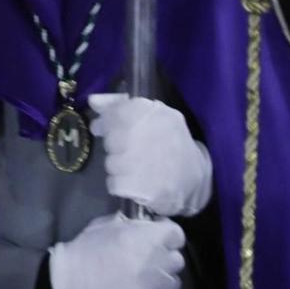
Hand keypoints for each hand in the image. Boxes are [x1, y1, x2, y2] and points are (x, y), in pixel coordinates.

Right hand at [48, 213, 184, 288]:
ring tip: (142, 272)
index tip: (153, 232)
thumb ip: (125, 224)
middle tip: (146, 252)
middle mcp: (158, 261)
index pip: (175, 233)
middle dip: (164, 253)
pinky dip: (156, 287)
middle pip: (176, 256)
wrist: (76, 288)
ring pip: (173, 277)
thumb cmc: (84, 255)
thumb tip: (137, 223)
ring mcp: (159, 285)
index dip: (165, 231)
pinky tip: (138, 284)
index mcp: (145, 238)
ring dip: (162, 272)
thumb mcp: (100, 228)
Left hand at [88, 93, 213, 217]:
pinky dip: (120, 185)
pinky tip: (134, 183)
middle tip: (129, 153)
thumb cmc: (170, 146)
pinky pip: (114, 184)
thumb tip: (93, 101)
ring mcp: (146, 162)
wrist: (197, 182)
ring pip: (111, 163)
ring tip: (137, 169)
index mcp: (156, 112)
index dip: (108, 122)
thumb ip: (119, 105)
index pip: (116, 112)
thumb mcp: (153, 117)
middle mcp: (150, 134)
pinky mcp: (144, 187)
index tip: (106, 129)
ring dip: (118, 168)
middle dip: (115, 147)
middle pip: (111, 140)